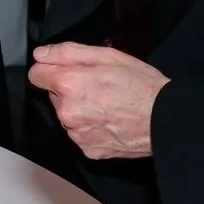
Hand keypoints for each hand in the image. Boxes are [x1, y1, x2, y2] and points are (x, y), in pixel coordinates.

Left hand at [28, 43, 168, 160]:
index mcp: (69, 85)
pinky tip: (110, 121)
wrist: (167, 120)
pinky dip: (90, 128)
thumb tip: (41, 55)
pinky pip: (80, 134)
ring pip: (67, 117)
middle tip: (98, 87)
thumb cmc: (142, 85)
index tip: (66, 71)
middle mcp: (68, 112)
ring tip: (108, 105)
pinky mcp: (89, 150)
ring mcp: (77, 134)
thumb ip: (68, 53)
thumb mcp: (108, 56)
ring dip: (80, 110)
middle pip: (54, 96)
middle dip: (69, 90)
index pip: (36, 75)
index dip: (51, 70)